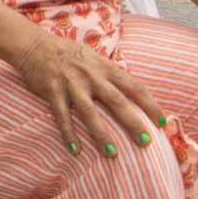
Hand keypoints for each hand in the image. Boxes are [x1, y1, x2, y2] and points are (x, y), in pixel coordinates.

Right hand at [0, 16, 171, 161]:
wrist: (34, 45)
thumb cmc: (68, 54)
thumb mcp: (94, 58)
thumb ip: (112, 74)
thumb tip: (135, 91)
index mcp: (104, 68)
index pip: (134, 86)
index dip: (150, 104)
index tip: (163, 123)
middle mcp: (91, 76)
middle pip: (116, 101)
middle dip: (132, 122)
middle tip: (147, 143)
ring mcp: (71, 85)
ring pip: (89, 112)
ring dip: (101, 133)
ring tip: (112, 153)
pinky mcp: (52, 92)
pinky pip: (62, 116)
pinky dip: (68, 134)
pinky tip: (75, 151)